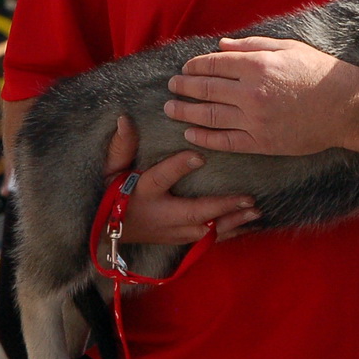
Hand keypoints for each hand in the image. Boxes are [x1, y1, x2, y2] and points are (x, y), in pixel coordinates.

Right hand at [99, 115, 258, 246]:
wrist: (104, 231)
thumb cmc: (110, 194)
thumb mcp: (111, 168)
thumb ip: (121, 145)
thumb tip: (124, 118)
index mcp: (143, 192)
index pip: (161, 178)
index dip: (179, 167)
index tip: (199, 156)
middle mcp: (160, 216)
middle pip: (194, 212)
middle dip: (223, 206)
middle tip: (248, 198)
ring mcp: (171, 232)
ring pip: (205, 230)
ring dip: (231, 222)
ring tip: (255, 211)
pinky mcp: (178, 241)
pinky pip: (206, 240)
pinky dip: (228, 233)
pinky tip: (246, 226)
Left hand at [164, 37, 358, 155]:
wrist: (347, 107)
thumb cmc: (319, 72)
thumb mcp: (287, 48)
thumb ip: (251, 45)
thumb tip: (221, 46)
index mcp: (258, 65)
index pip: (214, 64)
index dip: (195, 65)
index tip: (186, 67)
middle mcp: (252, 93)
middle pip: (206, 89)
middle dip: (184, 87)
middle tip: (171, 86)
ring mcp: (256, 120)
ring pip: (210, 116)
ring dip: (185, 112)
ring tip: (170, 109)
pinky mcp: (263, 143)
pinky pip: (226, 142)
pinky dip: (205, 138)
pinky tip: (190, 134)